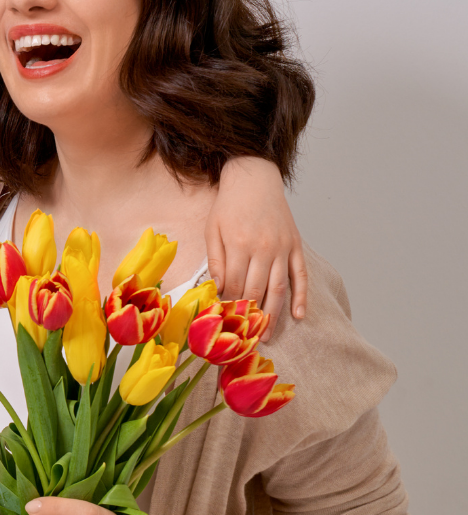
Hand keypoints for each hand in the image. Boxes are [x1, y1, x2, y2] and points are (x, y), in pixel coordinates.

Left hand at [207, 156, 307, 334]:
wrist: (254, 177)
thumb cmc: (228, 206)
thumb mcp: (213, 230)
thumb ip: (215, 261)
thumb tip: (217, 290)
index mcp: (239, 244)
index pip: (234, 285)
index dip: (228, 305)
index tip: (224, 320)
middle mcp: (263, 248)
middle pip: (256, 290)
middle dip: (249, 316)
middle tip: (244, 337)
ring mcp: (282, 248)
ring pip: (279, 288)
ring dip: (274, 314)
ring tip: (267, 335)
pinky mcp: (296, 245)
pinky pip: (301, 276)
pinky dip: (302, 297)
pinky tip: (299, 315)